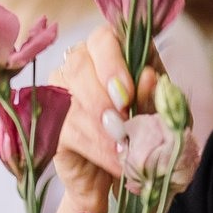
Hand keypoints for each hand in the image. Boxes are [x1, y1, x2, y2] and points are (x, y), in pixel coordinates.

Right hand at [49, 27, 162, 212]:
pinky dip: (95, 144)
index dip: (113, 61)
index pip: (104, 37)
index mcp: (115, 52)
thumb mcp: (161, 115)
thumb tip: (148, 77)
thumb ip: (155, 96)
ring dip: (100, 124)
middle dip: (102, 93)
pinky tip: (114, 157)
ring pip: (70, 95)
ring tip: (124, 146)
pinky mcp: (51, 123)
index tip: (127, 93)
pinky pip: (66, 127)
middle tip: (123, 121)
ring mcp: (61, 90)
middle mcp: (82, 63)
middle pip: (80, 62)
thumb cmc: (148, 134)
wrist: (128, 175)